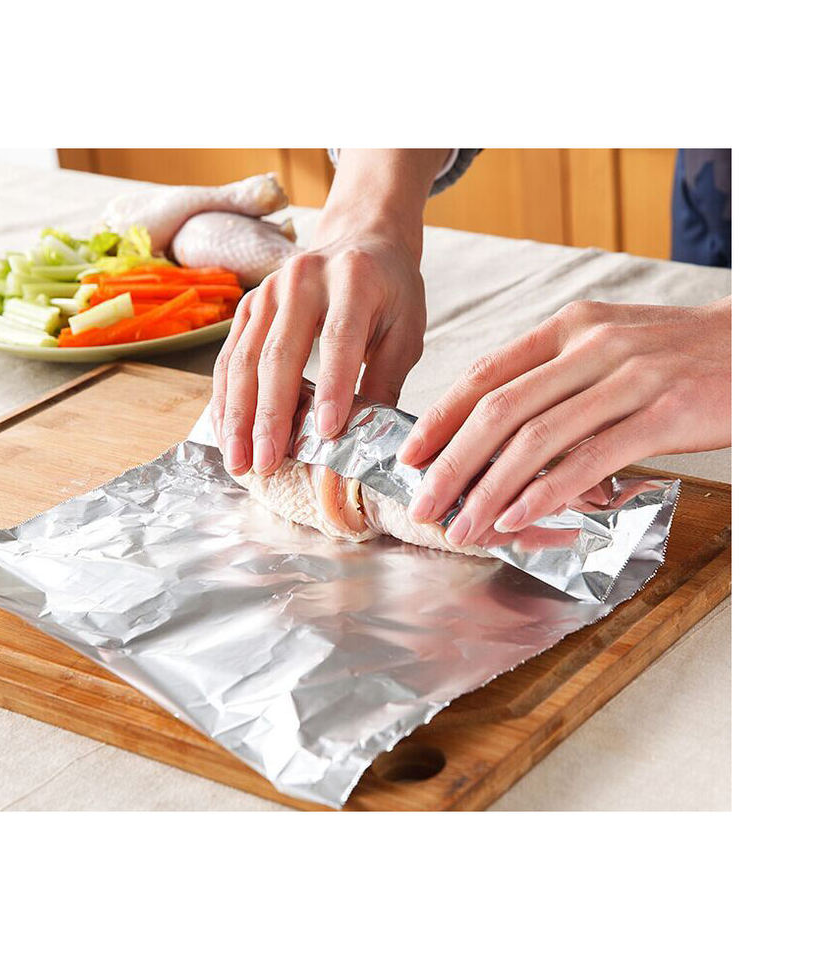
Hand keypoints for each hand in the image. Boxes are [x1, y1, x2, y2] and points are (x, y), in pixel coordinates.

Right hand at [211, 149, 448, 476]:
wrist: (362, 240)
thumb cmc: (390, 293)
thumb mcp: (406, 331)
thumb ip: (387, 380)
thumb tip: (366, 441)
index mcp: (353, 278)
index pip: (339, 338)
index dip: (332, 387)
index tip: (325, 434)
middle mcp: (302, 279)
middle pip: (279, 353)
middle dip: (271, 415)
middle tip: (268, 462)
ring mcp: (267, 292)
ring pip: (244, 360)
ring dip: (239, 416)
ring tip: (241, 462)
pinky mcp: (248, 308)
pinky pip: (229, 358)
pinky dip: (226, 400)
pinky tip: (228, 436)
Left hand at [398, 297, 730, 545]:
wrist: (759, 345)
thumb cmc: (677, 355)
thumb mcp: (608, 347)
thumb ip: (554, 379)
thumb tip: (497, 432)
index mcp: (568, 329)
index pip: (486, 375)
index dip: (440, 418)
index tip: (411, 455)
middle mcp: (590, 347)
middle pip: (498, 411)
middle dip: (451, 464)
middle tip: (424, 503)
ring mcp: (627, 378)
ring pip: (536, 440)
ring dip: (489, 489)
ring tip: (464, 525)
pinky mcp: (661, 413)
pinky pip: (589, 458)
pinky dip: (545, 491)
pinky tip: (516, 517)